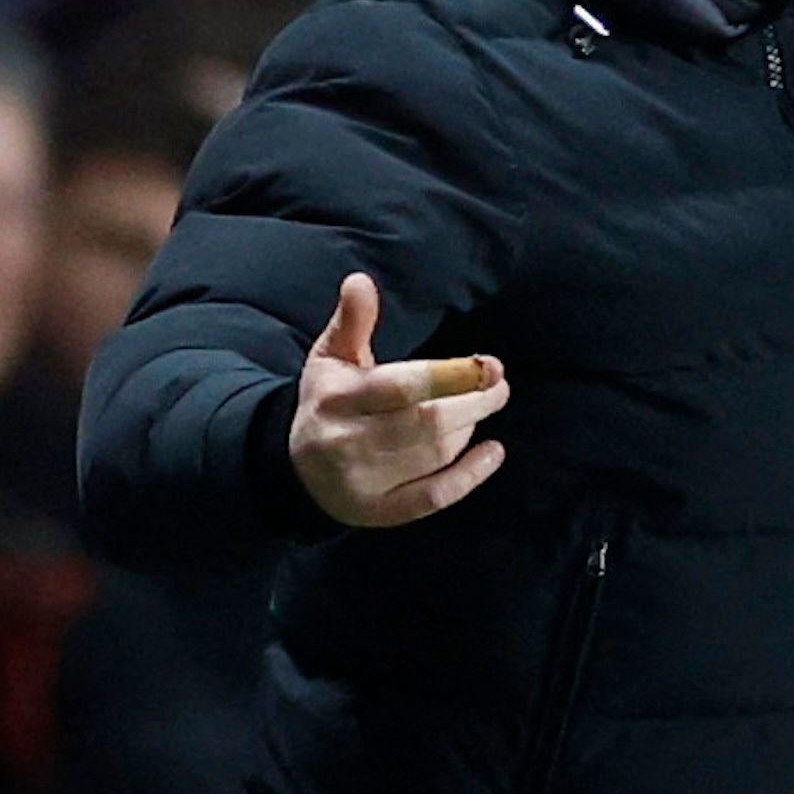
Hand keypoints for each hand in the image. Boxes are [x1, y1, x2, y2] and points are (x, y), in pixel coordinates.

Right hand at [288, 273, 509, 526]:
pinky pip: (433, 497)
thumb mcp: (331, 358)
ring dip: (468, 429)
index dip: (449, 375)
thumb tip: (360, 280)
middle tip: (498, 384)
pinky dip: (469, 477)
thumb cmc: (326, 401)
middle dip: (472, 402)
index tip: (487, 364)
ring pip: (433, 456)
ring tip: (480, 407)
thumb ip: (351, 321)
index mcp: (336, 400)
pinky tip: (493, 452)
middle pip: (425, 423)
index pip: (399, 387)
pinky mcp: (379, 512)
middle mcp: (346, 443)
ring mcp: (363, 482)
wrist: (295, 470)